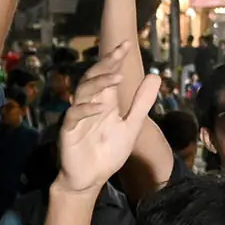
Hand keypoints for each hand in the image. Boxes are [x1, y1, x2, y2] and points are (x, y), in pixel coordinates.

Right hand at [55, 42, 160, 193]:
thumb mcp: (131, 126)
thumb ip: (141, 103)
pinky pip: (74, 116)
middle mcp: (90, 105)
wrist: (90, 179)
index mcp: (104, 102)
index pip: (109, 75)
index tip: (127, 44)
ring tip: (116, 77)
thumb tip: (155, 75)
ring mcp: (78, 117)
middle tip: (119, 51)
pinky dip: (85, 110)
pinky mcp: (69, 132)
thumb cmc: (108, 153)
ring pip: (83, 92)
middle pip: (94, 77)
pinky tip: (99, 107)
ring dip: (99, 83)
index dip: (116, 60)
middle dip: (106, 64)